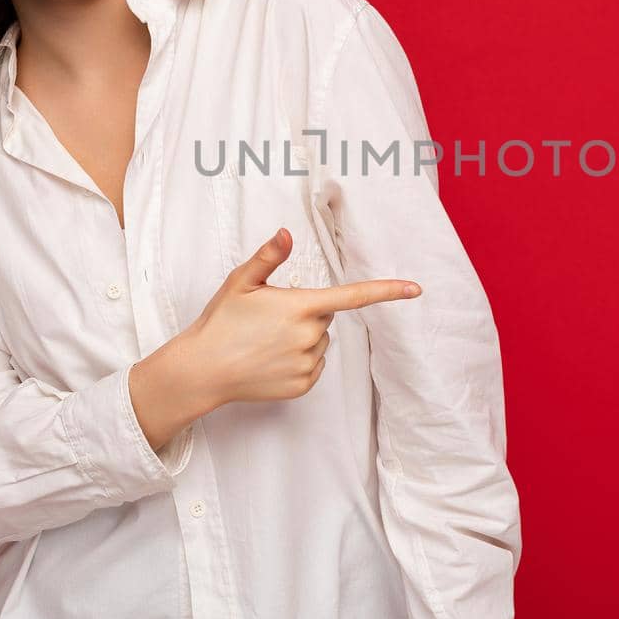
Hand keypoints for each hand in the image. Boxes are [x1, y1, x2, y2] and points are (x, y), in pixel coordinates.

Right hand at [178, 227, 421, 405]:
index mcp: (300, 306)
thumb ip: (268, 257)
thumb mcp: (241, 282)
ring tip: (266, 340)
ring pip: (319, 341)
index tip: (415, 288)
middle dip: (306, 312)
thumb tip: (286, 233)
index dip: (387, 291)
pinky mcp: (303, 385)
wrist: (203, 370)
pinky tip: (271, 359)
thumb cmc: (221, 322)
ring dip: (302, 337)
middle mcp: (309, 336)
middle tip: (271, 317)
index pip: (353, 296)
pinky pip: (314, 364)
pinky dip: (299, 360)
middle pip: (325, 316)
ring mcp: (307, 363)